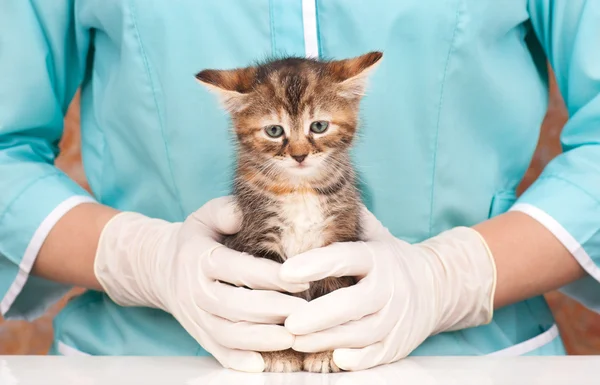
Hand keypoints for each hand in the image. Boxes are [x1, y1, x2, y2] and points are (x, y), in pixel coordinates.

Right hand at [94, 196, 307, 371]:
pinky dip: (239, 361)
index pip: (238, 269)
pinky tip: (263, 363)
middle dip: (272, 310)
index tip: (301, 279)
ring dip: (261, 339)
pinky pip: (218, 352)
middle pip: (234, 306)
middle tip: (304, 311)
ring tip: (292, 336)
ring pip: (228, 334)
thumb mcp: (206, 216)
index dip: (270, 276)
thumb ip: (226, 211)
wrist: (163, 268)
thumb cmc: (198, 239)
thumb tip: (244, 214)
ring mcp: (197, 317)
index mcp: (200, 258)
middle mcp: (196, 290)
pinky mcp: (200, 335)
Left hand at [280, 207, 496, 370]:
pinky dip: (356, 359)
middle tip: (288, 321)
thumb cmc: (390, 259)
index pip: (344, 258)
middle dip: (319, 315)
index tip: (284, 271)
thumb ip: (348, 219)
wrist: (438, 288)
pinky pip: (376, 355)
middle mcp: (389, 287)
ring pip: (361, 333)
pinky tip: (333, 358)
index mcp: (378, 257)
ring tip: (295, 339)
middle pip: (354, 303)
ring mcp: (396, 318)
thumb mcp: (375, 234)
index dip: (315, 264)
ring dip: (327, 339)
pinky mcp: (398, 343)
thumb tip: (310, 191)